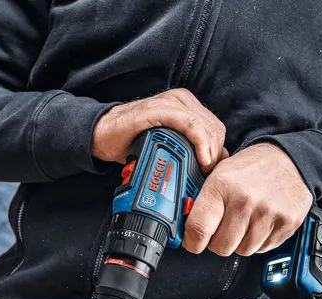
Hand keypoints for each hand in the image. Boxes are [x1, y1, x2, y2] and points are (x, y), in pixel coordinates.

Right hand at [92, 89, 227, 173]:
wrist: (102, 135)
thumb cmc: (132, 142)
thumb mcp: (166, 146)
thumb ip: (186, 151)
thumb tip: (209, 169)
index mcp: (186, 107)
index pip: (216, 129)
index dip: (218, 153)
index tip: (211, 174)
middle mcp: (181, 101)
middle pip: (215, 129)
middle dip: (215, 155)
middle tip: (205, 175)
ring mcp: (170, 103)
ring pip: (206, 126)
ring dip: (210, 151)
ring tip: (201, 170)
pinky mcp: (159, 109)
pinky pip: (189, 124)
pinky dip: (200, 142)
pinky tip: (200, 159)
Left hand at [183, 143, 311, 255]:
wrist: (288, 158)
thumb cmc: (249, 169)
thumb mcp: (218, 174)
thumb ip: (201, 202)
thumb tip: (184, 228)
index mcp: (221, 186)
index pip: (198, 229)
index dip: (192, 242)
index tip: (193, 242)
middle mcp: (245, 200)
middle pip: (221, 247)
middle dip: (218, 242)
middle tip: (223, 228)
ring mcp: (268, 212)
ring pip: (243, 250)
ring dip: (240, 242)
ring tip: (245, 221)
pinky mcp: (287, 222)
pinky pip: (264, 249)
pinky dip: (260, 241)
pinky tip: (260, 222)